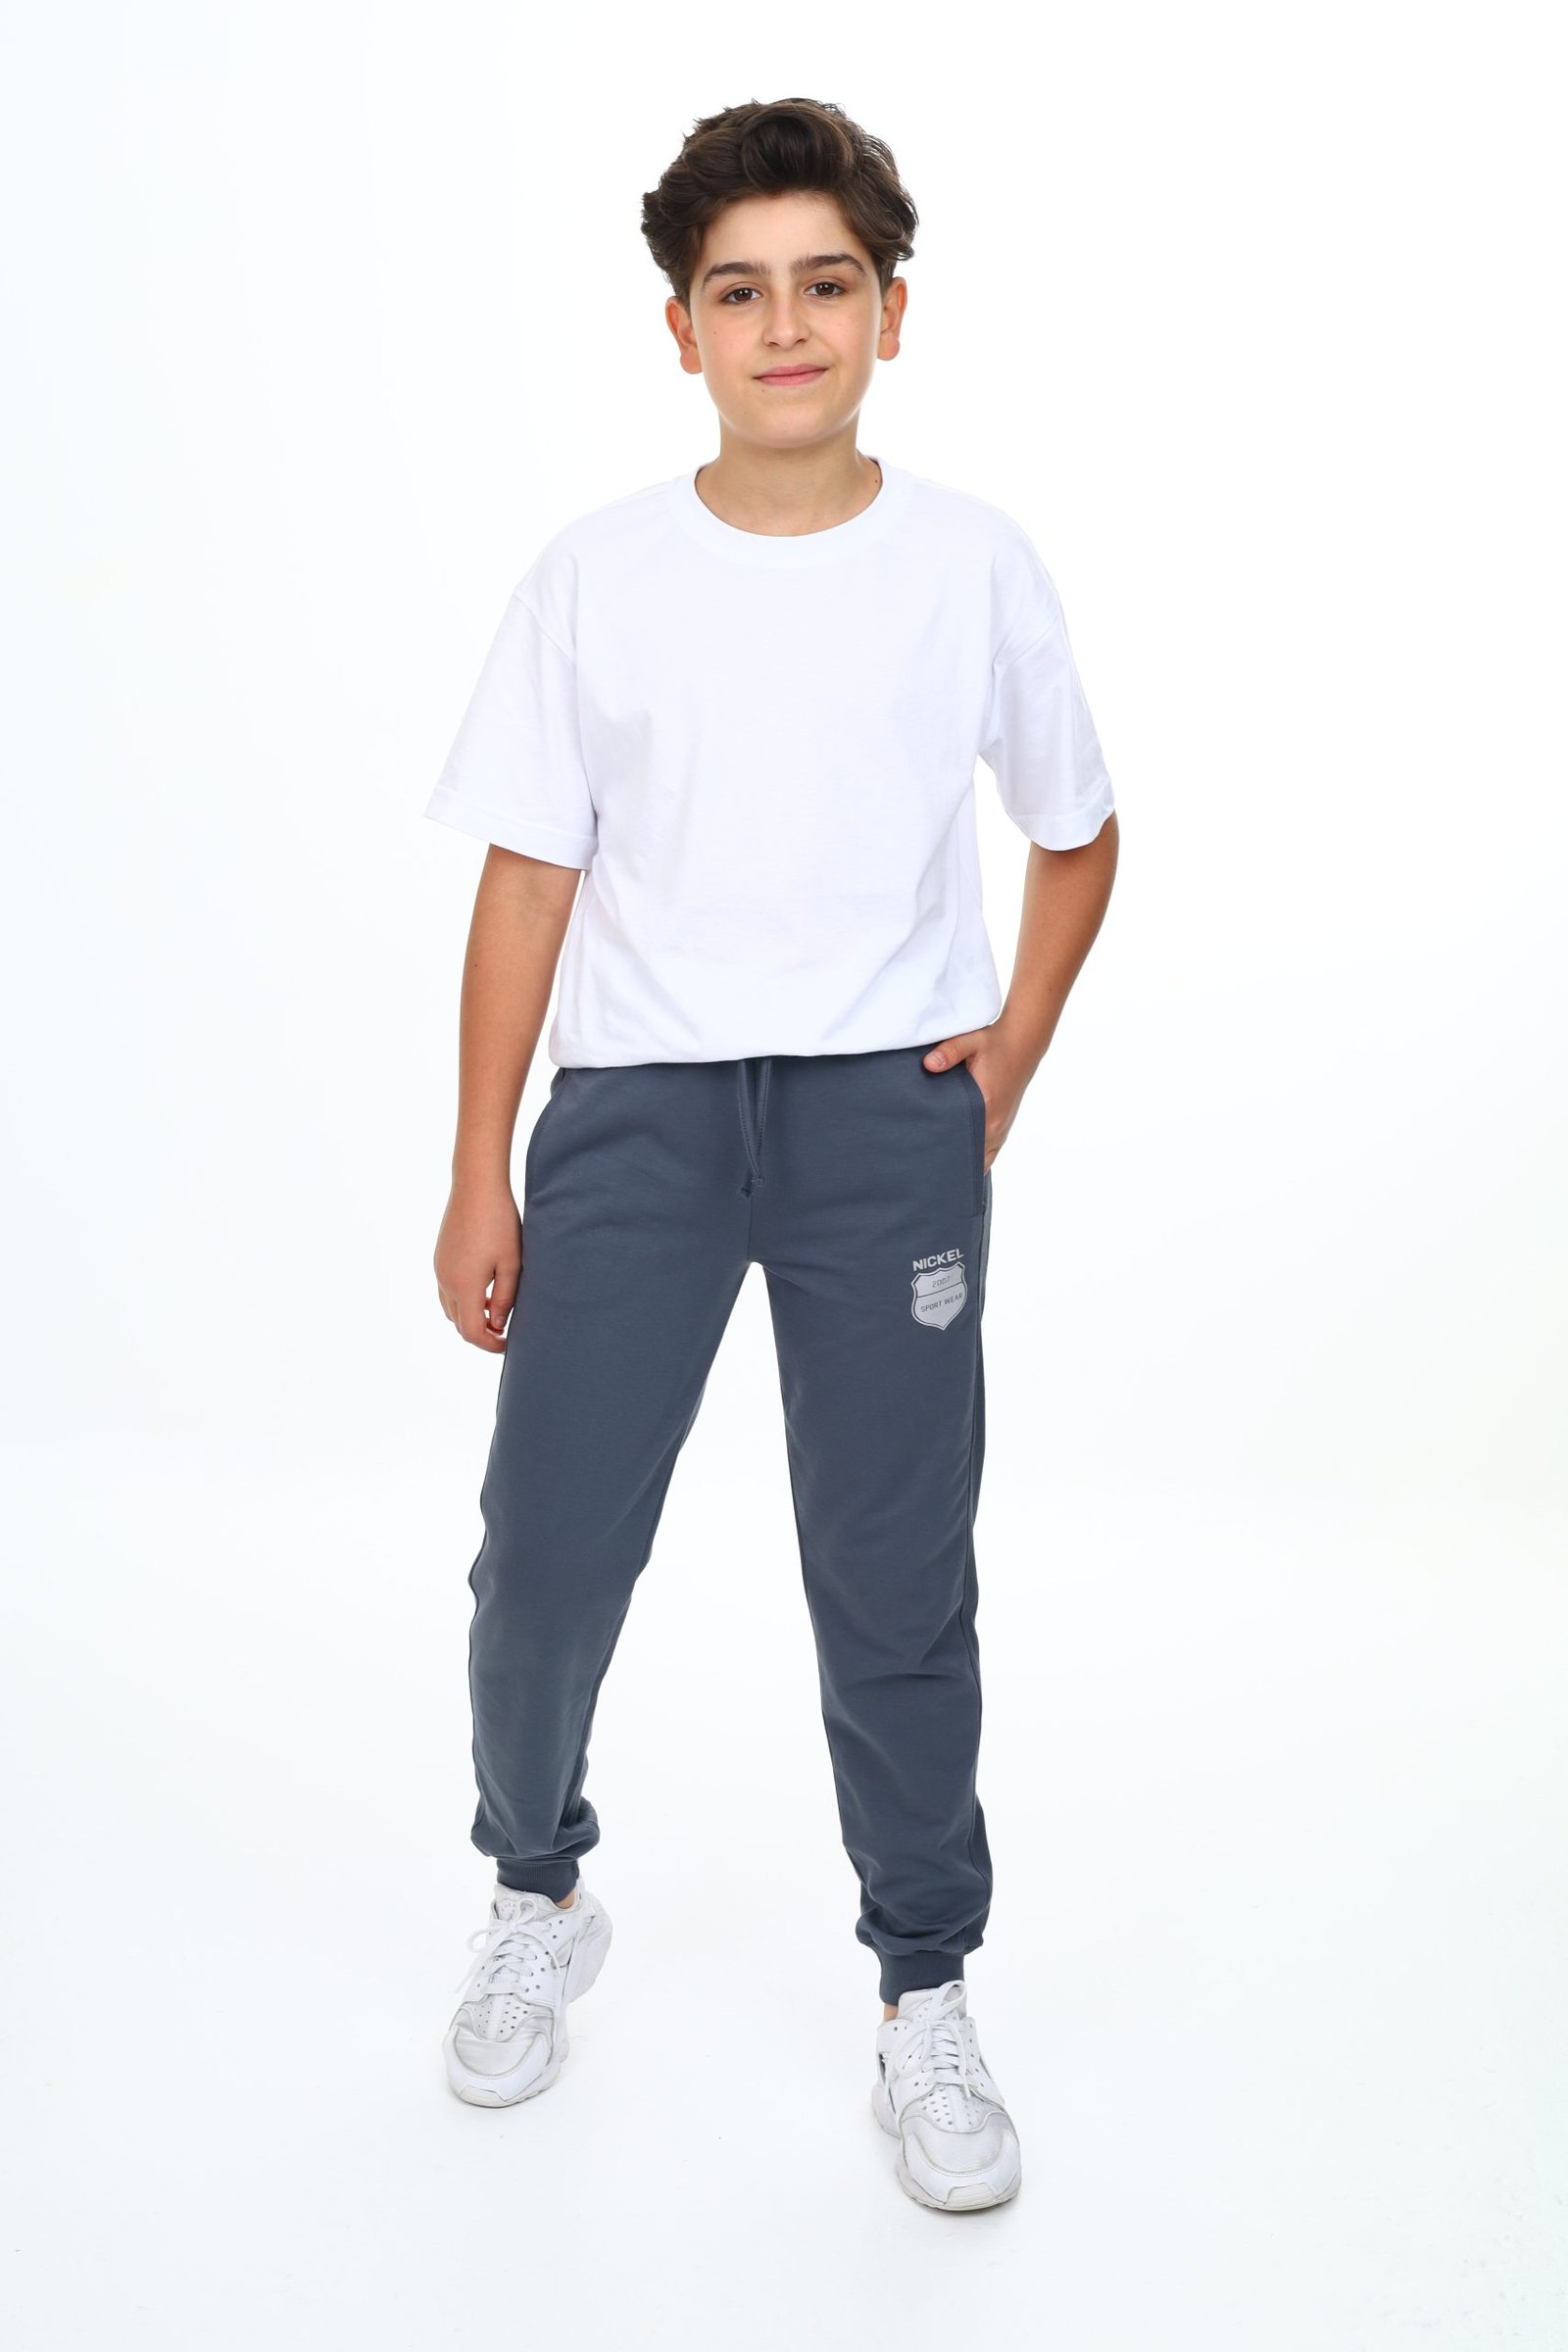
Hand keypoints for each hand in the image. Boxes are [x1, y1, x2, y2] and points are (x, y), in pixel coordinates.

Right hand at [434, 1180, 523, 1351]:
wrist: (476, 1187)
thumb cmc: (500, 1223)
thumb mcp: (512, 1264)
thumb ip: (505, 1298)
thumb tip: (498, 1325)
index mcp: (464, 1286)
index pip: (471, 1332)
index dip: (490, 1345)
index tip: (508, 1345)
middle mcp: (446, 1280)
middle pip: (458, 1323)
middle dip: (480, 1332)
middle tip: (505, 1331)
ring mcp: (439, 1268)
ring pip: (451, 1308)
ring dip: (470, 1316)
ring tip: (496, 1311)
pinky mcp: (439, 1257)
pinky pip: (447, 1290)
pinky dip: (463, 1299)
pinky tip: (484, 1288)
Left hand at [921, 1026, 1030, 1170]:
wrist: (1022, 1041)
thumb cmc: (995, 1043)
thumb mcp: (971, 1041)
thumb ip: (949, 1052)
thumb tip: (928, 1064)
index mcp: (987, 1107)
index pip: (964, 1144)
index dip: (946, 1153)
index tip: (927, 1157)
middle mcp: (996, 1123)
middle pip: (972, 1157)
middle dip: (951, 1161)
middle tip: (927, 1163)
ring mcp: (1002, 1126)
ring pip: (983, 1158)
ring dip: (965, 1161)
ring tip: (941, 1165)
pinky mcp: (1004, 1124)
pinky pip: (991, 1152)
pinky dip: (978, 1158)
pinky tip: (961, 1160)